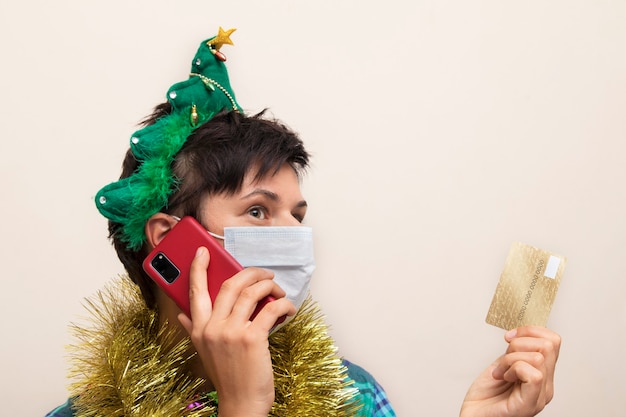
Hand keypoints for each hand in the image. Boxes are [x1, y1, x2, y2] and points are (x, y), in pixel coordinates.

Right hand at [177, 247, 295, 416]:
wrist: (241, 404)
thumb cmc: (228, 377)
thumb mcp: (204, 352)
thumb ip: (193, 330)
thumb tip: (183, 315)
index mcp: (199, 329)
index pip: (194, 291)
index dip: (198, 268)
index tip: (203, 252)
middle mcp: (212, 328)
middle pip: (230, 284)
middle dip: (250, 272)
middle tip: (263, 273)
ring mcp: (231, 332)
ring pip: (252, 292)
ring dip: (269, 285)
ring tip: (278, 289)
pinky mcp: (252, 338)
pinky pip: (271, 309)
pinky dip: (284, 305)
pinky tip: (288, 308)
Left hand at [460, 326, 560, 416]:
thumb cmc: (484, 396)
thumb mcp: (502, 364)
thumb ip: (516, 352)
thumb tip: (522, 333)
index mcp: (542, 374)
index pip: (553, 340)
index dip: (530, 331)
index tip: (509, 337)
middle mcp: (546, 386)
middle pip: (549, 344)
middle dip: (519, 343)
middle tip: (504, 358)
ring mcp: (540, 396)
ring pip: (539, 356)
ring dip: (511, 358)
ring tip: (501, 371)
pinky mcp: (529, 404)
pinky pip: (534, 374)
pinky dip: (513, 368)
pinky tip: (503, 377)